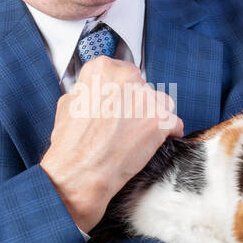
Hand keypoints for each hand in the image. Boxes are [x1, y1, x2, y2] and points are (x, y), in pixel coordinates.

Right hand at [40, 58, 181, 232]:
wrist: (80, 173)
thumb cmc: (71, 144)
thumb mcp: (68, 104)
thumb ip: (88, 91)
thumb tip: (96, 93)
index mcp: (102, 69)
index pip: (121, 71)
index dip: (120, 91)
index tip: (118, 102)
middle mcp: (126, 77)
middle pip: (141, 86)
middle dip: (135, 104)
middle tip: (123, 124)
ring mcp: (146, 98)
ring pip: (160, 103)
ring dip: (151, 117)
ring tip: (135, 136)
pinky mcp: (161, 120)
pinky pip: (174, 124)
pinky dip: (166, 135)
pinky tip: (150, 144)